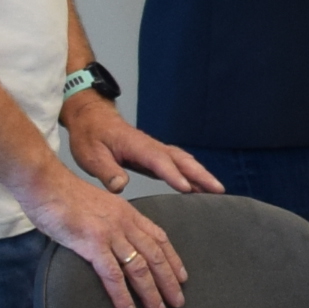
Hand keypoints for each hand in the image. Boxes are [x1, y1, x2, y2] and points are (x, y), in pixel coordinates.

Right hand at [38, 178, 189, 307]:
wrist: (45, 183)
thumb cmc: (65, 196)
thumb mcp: (99, 205)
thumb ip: (112, 222)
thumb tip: (117, 242)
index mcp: (128, 213)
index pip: (159, 238)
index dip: (173, 259)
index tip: (182, 278)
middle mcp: (124, 223)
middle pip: (155, 256)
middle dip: (169, 282)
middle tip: (178, 303)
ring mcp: (110, 233)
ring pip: (139, 268)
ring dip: (151, 293)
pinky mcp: (92, 243)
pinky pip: (113, 274)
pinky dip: (123, 296)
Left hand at [65, 95, 222, 200]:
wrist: (91, 118)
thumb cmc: (90, 136)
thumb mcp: (90, 155)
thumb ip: (106, 170)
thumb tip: (120, 186)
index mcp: (136, 146)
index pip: (158, 161)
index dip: (173, 175)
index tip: (187, 188)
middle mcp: (150, 146)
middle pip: (180, 160)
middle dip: (200, 174)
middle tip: (218, 189)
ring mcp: (154, 150)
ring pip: (183, 160)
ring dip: (201, 173)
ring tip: (216, 189)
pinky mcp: (154, 155)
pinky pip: (178, 163)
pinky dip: (192, 172)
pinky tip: (199, 184)